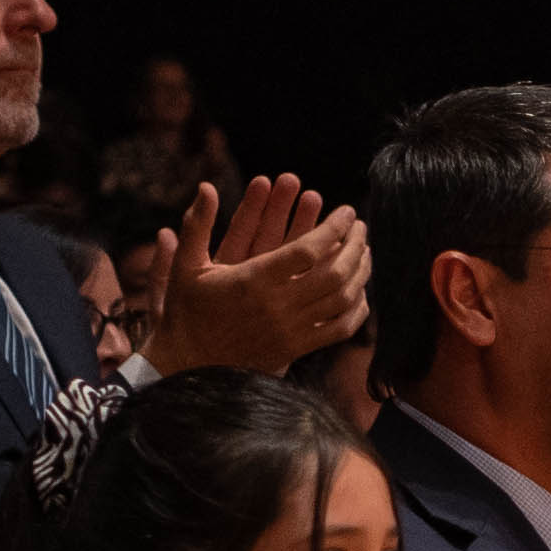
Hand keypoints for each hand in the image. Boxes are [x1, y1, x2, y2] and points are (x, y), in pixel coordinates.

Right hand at [155, 175, 369, 376]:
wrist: (189, 364)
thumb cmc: (187, 310)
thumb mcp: (185, 265)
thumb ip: (198, 225)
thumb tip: (206, 186)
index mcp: (254, 280)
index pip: (307, 250)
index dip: (333, 228)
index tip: (347, 211)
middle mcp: (277, 306)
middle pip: (334, 273)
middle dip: (355, 245)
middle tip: (362, 227)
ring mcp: (291, 331)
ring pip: (342, 300)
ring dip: (360, 272)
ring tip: (364, 251)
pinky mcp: (297, 349)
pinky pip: (339, 329)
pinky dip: (356, 309)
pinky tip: (358, 290)